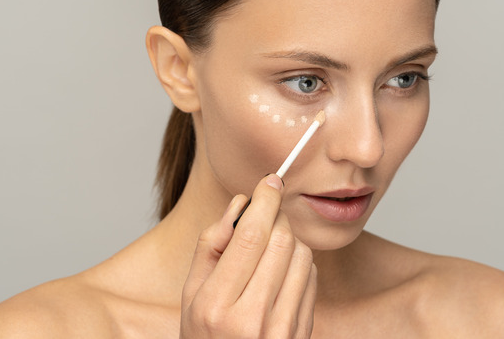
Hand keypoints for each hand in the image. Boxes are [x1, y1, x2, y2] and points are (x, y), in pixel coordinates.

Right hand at [180, 174, 316, 337]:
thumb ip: (211, 246)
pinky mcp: (302, 332)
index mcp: (215, 306)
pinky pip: (312, 278)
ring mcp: (281, 329)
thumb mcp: (191, 295)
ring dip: (290, 239)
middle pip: (281, 240)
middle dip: (277, 217)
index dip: (265, 199)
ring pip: (303, 256)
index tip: (271, 180)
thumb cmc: (205, 337)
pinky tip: (280, 273)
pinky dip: (300, 263)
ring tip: (269, 250)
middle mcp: (251, 319)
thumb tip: (240, 204)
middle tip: (267, 213)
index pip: (250, 235)